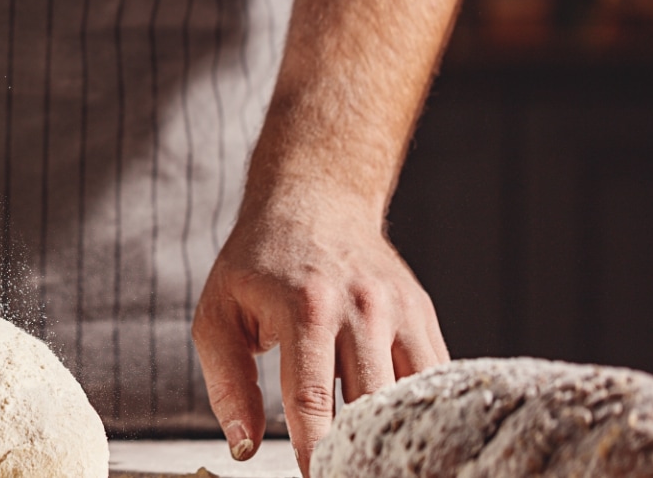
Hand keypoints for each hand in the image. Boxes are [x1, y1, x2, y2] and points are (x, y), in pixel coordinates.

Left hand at [191, 193, 448, 475]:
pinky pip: (433, 377)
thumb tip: (245, 447)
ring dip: (394, 435)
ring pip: (409, 395)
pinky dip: (420, 410)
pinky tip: (403, 432)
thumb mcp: (218, 315)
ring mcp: (398, 310)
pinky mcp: (422, 315)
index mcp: (304, 309)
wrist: (315, 201)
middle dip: (358, 452)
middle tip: (345, 473)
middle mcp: (360, 308)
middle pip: (370, 404)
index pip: (313, 401)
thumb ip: (228, 384)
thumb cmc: (258, 264)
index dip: (316, 454)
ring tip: (377, 460)